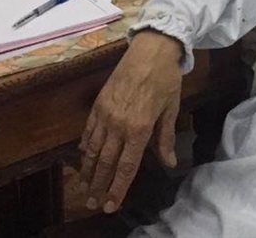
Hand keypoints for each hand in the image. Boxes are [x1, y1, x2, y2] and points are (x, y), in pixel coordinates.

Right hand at [79, 30, 182, 213]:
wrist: (151, 50)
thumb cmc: (166, 79)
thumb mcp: (171, 109)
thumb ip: (166, 138)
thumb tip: (170, 163)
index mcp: (140, 129)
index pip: (126, 167)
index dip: (117, 189)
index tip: (110, 206)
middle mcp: (119, 125)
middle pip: (106, 163)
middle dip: (98, 186)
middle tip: (92, 204)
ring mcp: (106, 115)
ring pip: (92, 150)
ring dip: (87, 171)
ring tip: (84, 187)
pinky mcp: (98, 104)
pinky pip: (88, 131)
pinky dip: (84, 147)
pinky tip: (83, 157)